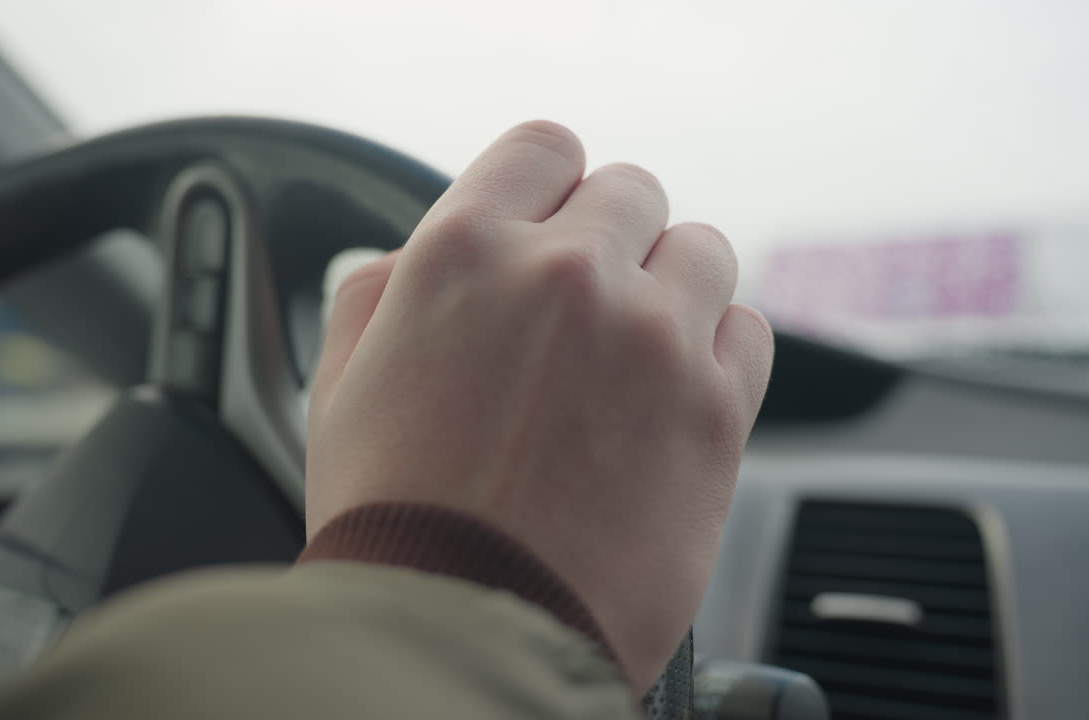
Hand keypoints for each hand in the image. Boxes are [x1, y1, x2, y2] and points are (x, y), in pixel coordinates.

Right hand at [306, 121, 773, 692]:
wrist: (464, 633)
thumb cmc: (396, 521)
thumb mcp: (342, 385)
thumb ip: (380, 291)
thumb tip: (420, 257)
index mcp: (465, 253)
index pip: (544, 147)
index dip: (547, 184)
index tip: (552, 219)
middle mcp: (568, 276)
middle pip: (631, 192)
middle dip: (608, 240)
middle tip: (583, 308)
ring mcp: (652, 338)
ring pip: (701, 251)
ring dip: (669, 288)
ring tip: (631, 355)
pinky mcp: (716, 408)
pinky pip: (746, 330)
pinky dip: (717, 349)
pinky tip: (670, 395)